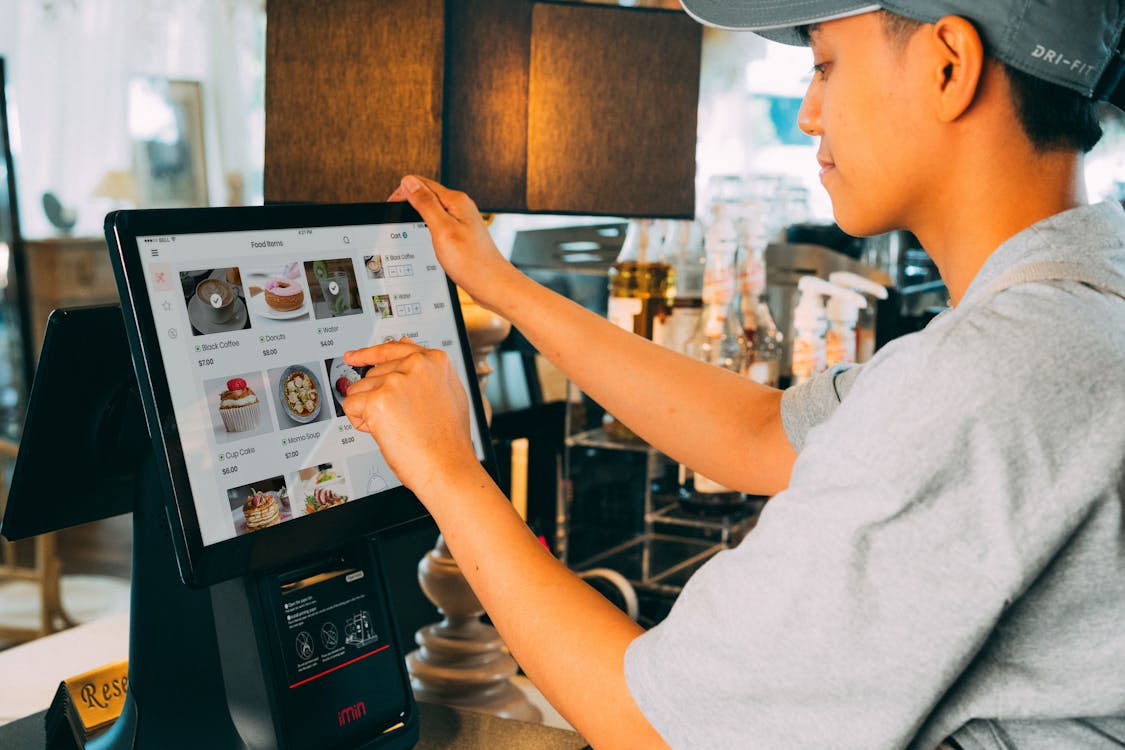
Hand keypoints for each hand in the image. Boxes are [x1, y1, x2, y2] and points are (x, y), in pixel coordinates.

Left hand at [341, 338, 479, 499]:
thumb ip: (426, 368)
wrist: (447, 466)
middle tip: (401, 420)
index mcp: (434, 360)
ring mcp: (395, 381)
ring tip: (396, 427)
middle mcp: (415, 365)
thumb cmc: (450, 439)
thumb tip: (406, 345)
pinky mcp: (378, 400)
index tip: (354, 356)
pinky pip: (351, 406)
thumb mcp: (449, 392)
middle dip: (378, 397)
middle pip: (372, 374)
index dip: (369, 354)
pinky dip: (360, 422)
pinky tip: (383, 431)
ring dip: (369, 411)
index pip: (392, 349)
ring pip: (359, 390)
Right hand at [387, 175, 514, 308]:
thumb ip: (425, 203)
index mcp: (456, 200)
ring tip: (408, 230)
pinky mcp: (462, 234)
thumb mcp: (442, 229)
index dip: (403, 192)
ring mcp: (462, 221)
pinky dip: (428, 229)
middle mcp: (461, 207)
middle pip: (427, 194)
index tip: (391, 208)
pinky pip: (440, 224)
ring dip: (418, 216)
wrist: (492, 285)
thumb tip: (409, 181)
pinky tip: (425, 241)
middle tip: (396, 221)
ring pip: (433, 210)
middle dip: (409, 203)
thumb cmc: (471, 262)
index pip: (421, 183)